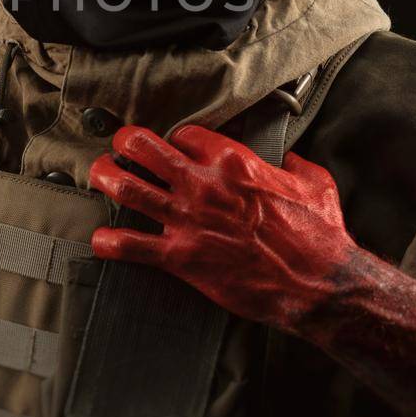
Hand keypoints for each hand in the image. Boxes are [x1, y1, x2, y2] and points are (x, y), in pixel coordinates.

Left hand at [89, 125, 358, 332]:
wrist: (316, 282)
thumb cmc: (318, 234)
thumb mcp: (313, 183)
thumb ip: (294, 166)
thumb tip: (288, 161)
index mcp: (234, 161)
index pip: (186, 133)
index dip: (177, 138)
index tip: (174, 146)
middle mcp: (203, 185)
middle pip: (144, 148)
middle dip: (124, 142)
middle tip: (118, 146)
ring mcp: (189, 220)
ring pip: (129, 189)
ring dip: (105, 178)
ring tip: (98, 174)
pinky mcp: (183, 257)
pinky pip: (133, 246)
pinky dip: (110, 243)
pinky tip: (99, 241)